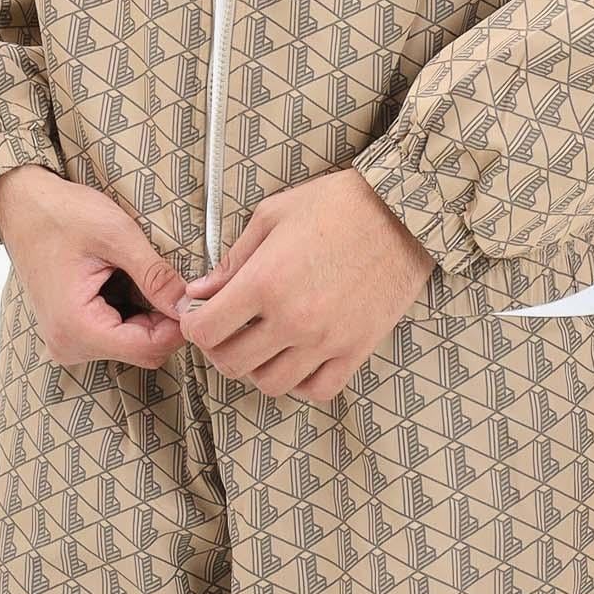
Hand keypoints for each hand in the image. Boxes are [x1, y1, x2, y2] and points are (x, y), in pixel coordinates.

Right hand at [0, 165, 190, 368]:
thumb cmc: (62, 214)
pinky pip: (116, 333)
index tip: (196, 295)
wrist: (23, 204)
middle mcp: (69, 345)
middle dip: (167, 319)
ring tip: (150, 273)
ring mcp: (68, 341)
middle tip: (178, 279)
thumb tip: (190, 304)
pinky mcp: (71, 331)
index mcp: (76, 327)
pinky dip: (134, 311)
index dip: (180, 325)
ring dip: (151, 314)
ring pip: (132, 343)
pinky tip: (130, 279)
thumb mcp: (116, 235)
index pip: (148, 348)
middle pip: (142, 350)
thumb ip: (155, 274)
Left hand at [174, 169, 435, 401]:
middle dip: (218, 347)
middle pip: (232, 363)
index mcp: (265, 281)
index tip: (197, 314)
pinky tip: (297, 354)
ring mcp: (326, 340)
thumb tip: (200, 290)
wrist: (401, 211)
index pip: (207, 330)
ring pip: (271, 384)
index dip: (193, 325)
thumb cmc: (335, 204)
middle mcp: (292, 319)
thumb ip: (233, 258)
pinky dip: (300, 380)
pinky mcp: (356, 350)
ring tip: (261, 341)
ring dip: (257, 367)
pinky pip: (317, 389)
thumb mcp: (273, 215)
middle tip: (224, 329)